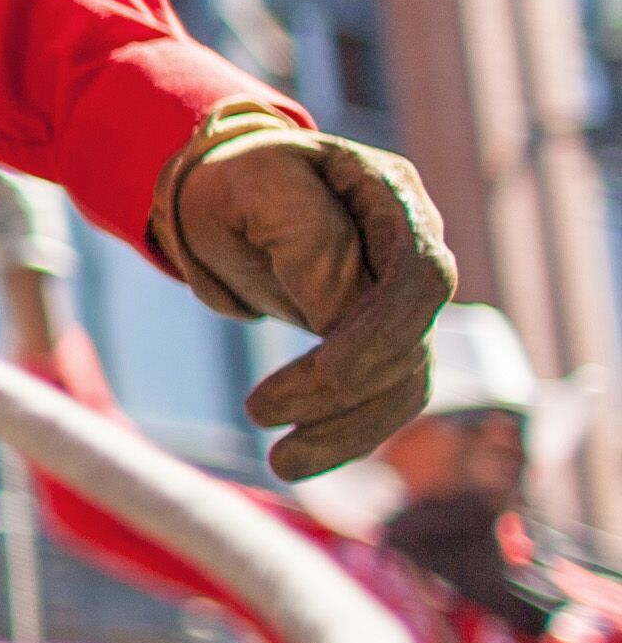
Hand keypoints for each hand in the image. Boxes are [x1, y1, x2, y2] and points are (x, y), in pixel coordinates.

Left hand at [153, 114, 452, 479]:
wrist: (225, 191)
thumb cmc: (236, 179)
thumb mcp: (255, 184)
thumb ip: (307, 234)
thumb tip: (341, 314)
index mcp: (392, 197)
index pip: (418, 279)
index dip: (377, 337)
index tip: (325, 377)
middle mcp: (415, 250)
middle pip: (413, 339)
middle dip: (347, 392)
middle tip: (260, 416)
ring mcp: (403, 298)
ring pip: (403, 381)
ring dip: (347, 430)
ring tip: (282, 463)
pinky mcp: (381, 340)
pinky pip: (383, 397)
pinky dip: (346, 433)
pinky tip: (298, 458)